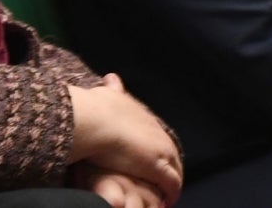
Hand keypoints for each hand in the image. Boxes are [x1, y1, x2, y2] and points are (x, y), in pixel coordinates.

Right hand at [67, 75, 181, 200]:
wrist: (97, 119)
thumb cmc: (97, 108)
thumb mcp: (109, 93)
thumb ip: (112, 88)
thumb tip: (111, 77)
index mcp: (147, 120)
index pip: (159, 137)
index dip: (158, 149)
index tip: (156, 159)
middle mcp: (159, 133)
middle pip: (172, 153)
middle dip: (170, 166)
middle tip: (167, 182)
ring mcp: (161, 150)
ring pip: (175, 170)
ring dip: (172, 183)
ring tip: (168, 196)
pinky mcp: (157, 167)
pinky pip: (171, 183)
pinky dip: (172, 192)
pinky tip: (170, 201)